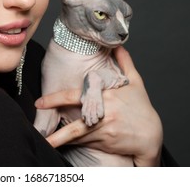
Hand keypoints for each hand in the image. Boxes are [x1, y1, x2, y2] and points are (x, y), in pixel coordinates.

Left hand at [35, 46, 162, 165]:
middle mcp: (104, 115)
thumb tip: (118, 45)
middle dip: (55, 132)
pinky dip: (74, 143)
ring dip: (60, 141)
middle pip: (75, 125)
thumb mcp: (136, 83)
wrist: (152, 136)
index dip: (55, 99)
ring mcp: (104, 131)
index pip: (76, 97)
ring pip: (78, 137)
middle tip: (38, 134)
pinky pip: (85, 143)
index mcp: (107, 97)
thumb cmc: (143, 109)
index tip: (39, 103)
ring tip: (45, 143)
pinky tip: (62, 144)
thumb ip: (125, 63)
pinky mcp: (105, 143)